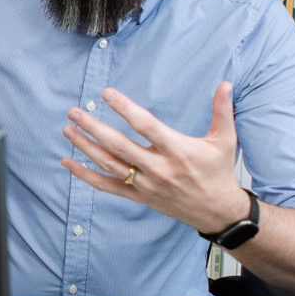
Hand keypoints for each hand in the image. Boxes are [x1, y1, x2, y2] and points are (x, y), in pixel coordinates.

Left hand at [61, 83, 251, 234]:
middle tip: (74, 111)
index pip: (145, 126)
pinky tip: (68, 163)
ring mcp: (146, 184)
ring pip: (109, 164)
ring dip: (85, 146)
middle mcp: (158, 168)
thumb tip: (226, 83)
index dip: (124, 108)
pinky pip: (107, 187)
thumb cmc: (219, 172)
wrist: (217, 211)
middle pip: (118, 145)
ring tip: (68, 129)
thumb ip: (222, 111)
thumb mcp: (225, 140)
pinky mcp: (139, 196)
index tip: (106, 93)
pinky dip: (85, 175)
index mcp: (177, 150)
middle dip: (93, 127)